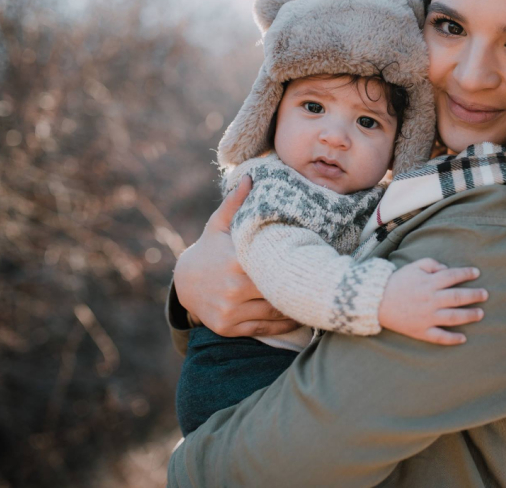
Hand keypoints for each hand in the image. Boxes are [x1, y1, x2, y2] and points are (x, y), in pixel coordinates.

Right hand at [174, 175, 301, 337]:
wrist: (184, 284)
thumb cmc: (209, 249)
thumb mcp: (219, 225)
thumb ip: (236, 203)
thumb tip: (252, 177)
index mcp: (235, 261)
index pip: (274, 265)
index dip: (295, 263)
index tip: (315, 259)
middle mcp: (233, 289)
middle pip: (278, 290)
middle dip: (298, 286)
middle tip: (322, 280)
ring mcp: (230, 311)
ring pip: (274, 311)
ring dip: (295, 305)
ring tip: (314, 296)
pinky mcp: (229, 328)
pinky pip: (266, 329)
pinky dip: (285, 323)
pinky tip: (299, 315)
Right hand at [378, 258, 487, 344]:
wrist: (376, 301)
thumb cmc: (396, 282)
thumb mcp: (413, 266)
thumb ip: (432, 264)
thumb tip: (447, 269)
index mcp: (429, 283)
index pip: (453, 276)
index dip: (467, 273)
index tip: (476, 273)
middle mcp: (431, 300)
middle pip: (458, 297)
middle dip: (474, 295)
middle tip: (485, 295)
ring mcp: (427, 317)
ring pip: (454, 317)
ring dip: (469, 316)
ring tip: (480, 314)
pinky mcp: (421, 330)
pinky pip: (440, 337)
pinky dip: (452, 339)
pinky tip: (463, 338)